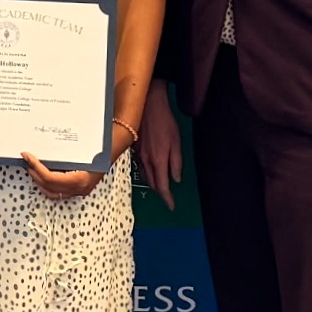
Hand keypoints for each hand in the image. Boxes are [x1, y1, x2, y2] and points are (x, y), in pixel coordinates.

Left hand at [21, 152, 104, 199]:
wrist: (113, 147)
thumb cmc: (99, 146)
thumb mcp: (80, 149)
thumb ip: (61, 154)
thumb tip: (40, 152)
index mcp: (79, 180)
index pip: (50, 178)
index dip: (35, 167)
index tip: (27, 156)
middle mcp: (79, 188)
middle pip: (48, 187)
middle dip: (34, 173)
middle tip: (26, 160)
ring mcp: (79, 191)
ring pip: (52, 193)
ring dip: (39, 180)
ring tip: (31, 167)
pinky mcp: (78, 189)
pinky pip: (58, 191)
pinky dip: (47, 184)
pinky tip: (43, 173)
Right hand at [137, 80, 182, 210]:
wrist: (148, 105)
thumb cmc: (165, 122)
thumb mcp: (176, 142)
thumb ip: (176, 163)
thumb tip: (176, 179)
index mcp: (158, 160)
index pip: (162, 186)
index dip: (167, 198)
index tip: (171, 206)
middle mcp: (146, 161)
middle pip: (151, 183)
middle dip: (160, 192)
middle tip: (167, 197)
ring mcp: (138, 155)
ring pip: (145, 176)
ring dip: (153, 183)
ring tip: (160, 186)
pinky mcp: (134, 148)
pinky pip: (140, 166)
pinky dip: (146, 173)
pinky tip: (151, 170)